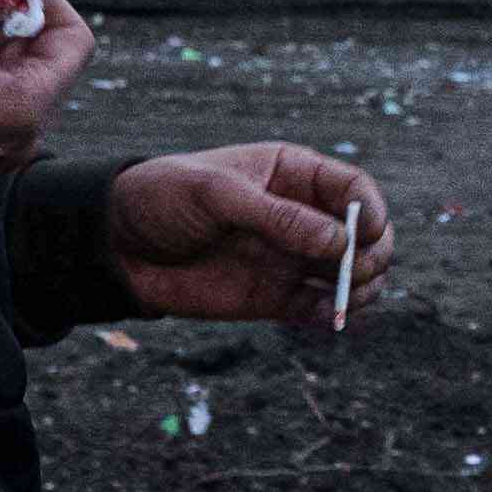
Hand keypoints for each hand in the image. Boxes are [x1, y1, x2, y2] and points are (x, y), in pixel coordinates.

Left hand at [106, 141, 385, 332]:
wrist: (119, 245)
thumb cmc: (164, 198)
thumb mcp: (216, 194)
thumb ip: (277, 216)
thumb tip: (340, 241)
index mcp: (292, 174)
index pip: (353, 189)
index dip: (370, 210)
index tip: (367, 231)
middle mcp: (301, 217)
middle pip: (366, 235)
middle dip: (373, 254)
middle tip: (355, 270)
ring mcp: (291, 259)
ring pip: (354, 275)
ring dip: (362, 288)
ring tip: (343, 296)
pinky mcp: (276, 298)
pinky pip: (321, 309)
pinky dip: (333, 315)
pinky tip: (324, 316)